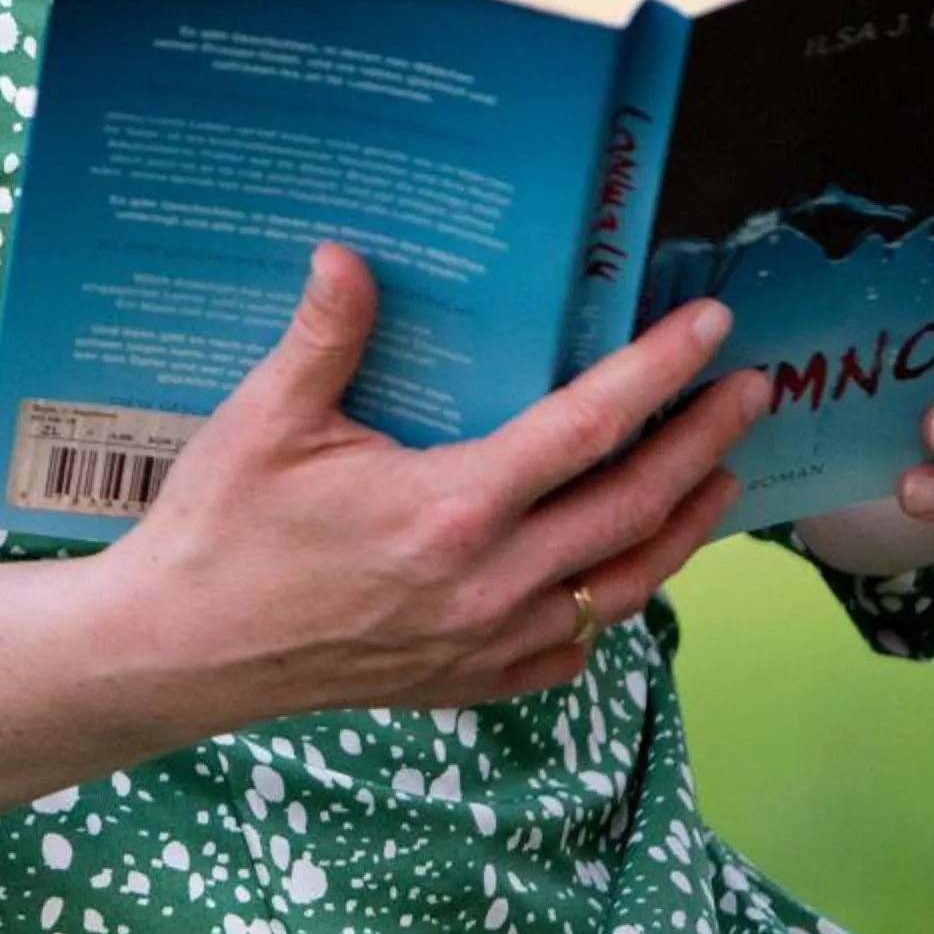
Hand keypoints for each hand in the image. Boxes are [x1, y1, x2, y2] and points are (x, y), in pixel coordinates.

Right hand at [99, 242, 772, 721]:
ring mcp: (489, 642)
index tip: (711, 329)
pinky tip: (628, 572)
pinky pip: (577, 644)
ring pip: (625, 585)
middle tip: (751, 388)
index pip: (589, 428)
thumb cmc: (223, 530)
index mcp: (453, 508)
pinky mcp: (473, 681)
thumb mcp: (267, 418)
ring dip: (684, 525)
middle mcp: (491, 582)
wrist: (182, 652)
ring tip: (721, 474)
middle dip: (703, 440)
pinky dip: (618, 602)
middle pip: (634, 506)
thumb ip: (325, 334)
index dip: (659, 372)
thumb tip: (349, 252)